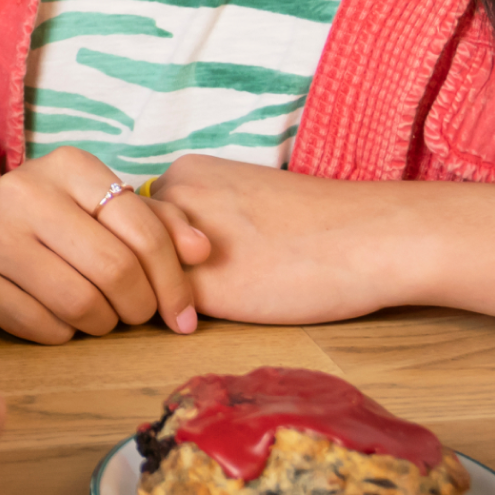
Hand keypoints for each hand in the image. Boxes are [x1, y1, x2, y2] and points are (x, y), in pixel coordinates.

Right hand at [0, 145, 212, 341]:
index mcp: (70, 166)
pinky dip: (64, 333)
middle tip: (137, 315)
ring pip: (81, 304)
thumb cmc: (48, 220)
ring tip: (100, 315)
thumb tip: (202, 250)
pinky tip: (61, 318)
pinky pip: (41, 327)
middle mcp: (26, 191)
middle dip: (139, 306)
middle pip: (116, 271)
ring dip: (104, 324)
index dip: (173, 281)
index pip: (143, 229)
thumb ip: (157, 223)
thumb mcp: (99, 206)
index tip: (183, 315)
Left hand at [152, 153, 413, 328]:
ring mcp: (181, 242)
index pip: (134, 213)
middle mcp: (173, 199)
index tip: (167, 263)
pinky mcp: (200, 288)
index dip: (144, 244)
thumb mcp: (243, 200)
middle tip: (161, 291)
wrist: (369, 238)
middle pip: (125, 242)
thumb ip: (198, 218)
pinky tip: (195, 323)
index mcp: (186, 172)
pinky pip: (163, 308)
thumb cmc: (319, 222)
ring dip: (150, 294)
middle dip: (138, 269)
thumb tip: (161, 251)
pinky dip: (170, 318)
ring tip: (182, 307)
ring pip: (138, 275)